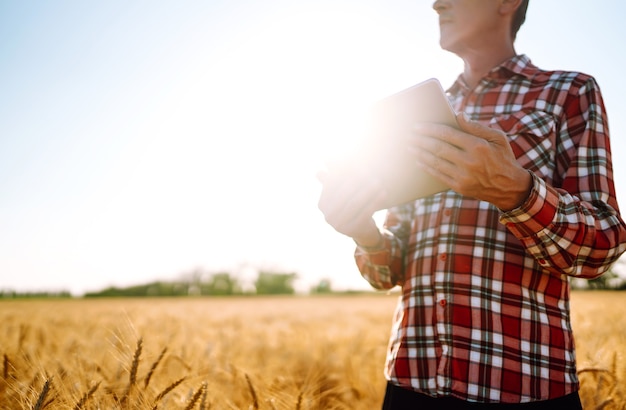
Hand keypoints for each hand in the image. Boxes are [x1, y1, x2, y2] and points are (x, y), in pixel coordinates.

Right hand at [317, 168, 385, 245]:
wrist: (362, 228)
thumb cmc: (353, 203)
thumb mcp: (345, 187)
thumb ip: (336, 170)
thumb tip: (324, 151)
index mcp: (322, 203)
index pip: (334, 183)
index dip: (346, 171)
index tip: (359, 162)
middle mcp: (327, 215)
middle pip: (344, 193)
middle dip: (358, 180)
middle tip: (370, 171)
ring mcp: (338, 225)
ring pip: (354, 203)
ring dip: (368, 191)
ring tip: (379, 181)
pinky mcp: (352, 231)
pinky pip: (365, 213)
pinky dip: (375, 202)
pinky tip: (384, 193)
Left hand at [409, 112, 531, 210]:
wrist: (509, 187)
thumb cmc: (502, 157)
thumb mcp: (497, 138)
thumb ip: (476, 126)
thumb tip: (458, 114)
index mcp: (478, 146)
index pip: (448, 134)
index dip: (430, 129)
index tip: (418, 126)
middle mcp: (469, 161)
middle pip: (438, 148)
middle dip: (420, 140)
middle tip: (409, 135)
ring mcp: (463, 176)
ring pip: (435, 162)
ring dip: (420, 153)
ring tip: (410, 146)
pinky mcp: (459, 187)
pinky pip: (438, 175)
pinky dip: (426, 167)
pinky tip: (419, 160)